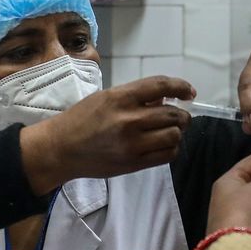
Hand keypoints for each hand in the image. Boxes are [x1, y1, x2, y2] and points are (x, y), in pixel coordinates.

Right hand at [20, 76, 195, 193]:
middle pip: (173, 114)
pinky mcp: (133, 164)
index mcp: (120, 98)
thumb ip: (136, 97)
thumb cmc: (82, 119)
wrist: (61, 149)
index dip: (181, 86)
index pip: (161, 86)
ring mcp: (132, 144)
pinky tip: (163, 145)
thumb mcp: (106, 98)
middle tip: (179, 116)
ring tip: (168, 131)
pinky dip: (172, 148)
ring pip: (174, 135)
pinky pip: (167, 155)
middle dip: (182, 115)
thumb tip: (166, 98)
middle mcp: (128, 120)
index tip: (189, 91)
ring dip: (177, 132)